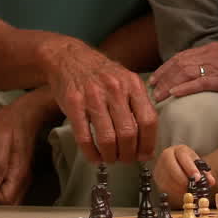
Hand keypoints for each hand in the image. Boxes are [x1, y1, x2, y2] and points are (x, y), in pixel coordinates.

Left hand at [0, 96, 46, 204]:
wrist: (31, 110)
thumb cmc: (14, 120)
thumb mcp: (1, 136)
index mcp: (18, 171)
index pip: (4, 201)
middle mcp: (24, 178)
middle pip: (9, 205)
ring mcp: (24, 176)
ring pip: (12, 200)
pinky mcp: (22, 173)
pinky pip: (13, 192)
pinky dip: (2, 191)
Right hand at [44, 36, 156, 164]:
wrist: (69, 57)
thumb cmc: (100, 73)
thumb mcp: (125, 80)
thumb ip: (137, 103)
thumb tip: (148, 138)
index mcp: (132, 84)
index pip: (148, 120)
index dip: (148, 143)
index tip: (145, 155)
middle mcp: (115, 89)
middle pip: (129, 133)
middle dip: (128, 154)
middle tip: (126, 159)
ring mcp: (93, 96)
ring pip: (108, 139)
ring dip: (111, 156)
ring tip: (110, 158)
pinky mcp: (73, 104)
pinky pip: (84, 137)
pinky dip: (91, 153)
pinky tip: (94, 156)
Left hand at [149, 45, 217, 105]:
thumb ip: (209, 67)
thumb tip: (190, 77)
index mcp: (212, 49)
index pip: (182, 56)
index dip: (166, 67)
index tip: (156, 78)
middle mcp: (213, 54)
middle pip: (180, 63)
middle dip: (163, 76)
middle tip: (152, 89)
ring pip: (186, 72)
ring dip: (169, 84)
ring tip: (159, 96)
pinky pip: (200, 83)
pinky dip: (185, 88)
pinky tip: (174, 95)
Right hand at [154, 144, 216, 199]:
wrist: (175, 162)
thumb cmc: (187, 162)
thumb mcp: (196, 163)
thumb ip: (205, 172)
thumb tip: (211, 181)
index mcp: (178, 150)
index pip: (183, 156)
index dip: (190, 168)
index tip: (197, 178)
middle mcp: (166, 156)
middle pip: (172, 168)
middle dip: (183, 179)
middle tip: (192, 187)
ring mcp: (159, 167)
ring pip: (167, 179)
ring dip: (178, 188)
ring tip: (188, 191)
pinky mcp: (156, 178)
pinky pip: (164, 187)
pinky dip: (173, 192)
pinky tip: (181, 193)